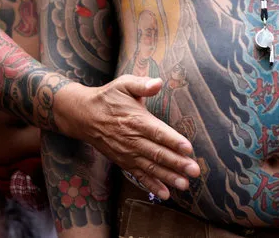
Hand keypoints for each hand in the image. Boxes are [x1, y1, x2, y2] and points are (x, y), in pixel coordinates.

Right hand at [56, 75, 200, 199]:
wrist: (84, 116)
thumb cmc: (108, 98)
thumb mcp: (124, 84)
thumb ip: (142, 84)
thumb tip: (158, 83)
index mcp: (136, 119)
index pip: (157, 132)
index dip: (173, 140)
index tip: (188, 148)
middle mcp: (132, 139)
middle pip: (157, 153)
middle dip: (177, 163)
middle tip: (194, 170)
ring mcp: (128, 153)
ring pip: (151, 167)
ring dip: (168, 177)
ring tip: (185, 184)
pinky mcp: (124, 161)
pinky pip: (139, 175)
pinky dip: (152, 185)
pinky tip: (165, 194)